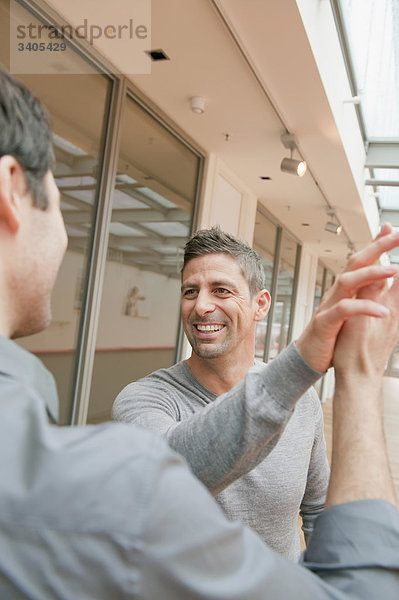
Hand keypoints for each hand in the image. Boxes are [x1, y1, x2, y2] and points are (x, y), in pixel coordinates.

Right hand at [297, 224, 398, 371]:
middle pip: (355, 263)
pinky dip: (364, 309)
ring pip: (347, 282)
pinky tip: (383, 312)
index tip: (392, 230)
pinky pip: (344, 311)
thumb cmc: (332, 335)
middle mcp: (337, 292)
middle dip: (377, 248)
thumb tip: (384, 277)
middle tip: (397, 236)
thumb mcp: (353, 310)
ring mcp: (329, 306)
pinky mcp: (325, 323)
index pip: (362, 261)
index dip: (377, 244)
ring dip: (371, 274)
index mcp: (346, 289)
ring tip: (394, 270)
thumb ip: (367, 292)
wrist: (308, 357)